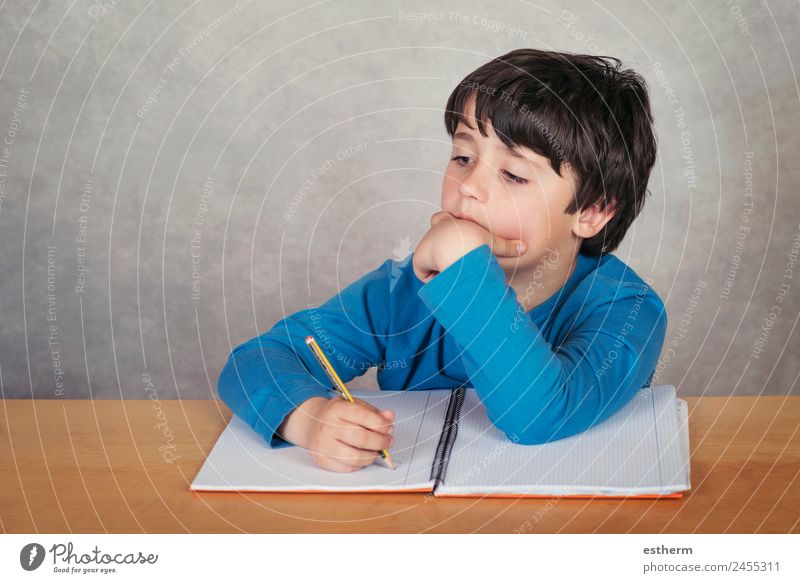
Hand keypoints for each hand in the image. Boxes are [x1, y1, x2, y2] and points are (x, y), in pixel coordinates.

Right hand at [281, 395, 394, 472]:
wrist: (313, 422)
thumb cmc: (338, 414)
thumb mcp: (354, 405)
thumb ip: (373, 412)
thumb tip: (389, 417)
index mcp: (337, 408)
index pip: (363, 416)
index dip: (381, 424)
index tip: (389, 428)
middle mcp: (327, 426)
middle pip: (361, 439)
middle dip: (380, 442)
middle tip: (388, 442)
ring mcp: (322, 445)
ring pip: (355, 458)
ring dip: (372, 456)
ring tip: (376, 451)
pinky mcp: (321, 459)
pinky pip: (347, 468)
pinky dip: (359, 464)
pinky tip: (362, 456)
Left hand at [412, 211, 526, 282]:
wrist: (460, 248)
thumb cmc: (478, 244)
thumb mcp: (493, 243)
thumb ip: (507, 246)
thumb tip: (526, 248)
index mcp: (450, 222)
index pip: (441, 218)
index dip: (445, 225)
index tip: (454, 239)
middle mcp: (435, 229)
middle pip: (431, 232)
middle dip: (437, 245)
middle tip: (451, 259)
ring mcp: (425, 242)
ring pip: (429, 258)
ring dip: (439, 267)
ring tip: (453, 271)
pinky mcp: (419, 256)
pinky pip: (424, 273)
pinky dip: (433, 278)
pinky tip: (444, 276)